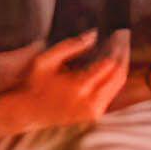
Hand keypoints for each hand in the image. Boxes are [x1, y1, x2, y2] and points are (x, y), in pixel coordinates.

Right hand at [12, 31, 128, 131]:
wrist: (27, 112)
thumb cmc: (34, 84)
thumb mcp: (46, 60)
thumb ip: (70, 46)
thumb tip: (94, 34)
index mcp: (80, 86)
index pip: (111, 64)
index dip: (118, 47)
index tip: (119, 34)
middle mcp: (90, 101)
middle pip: (119, 75)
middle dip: (123, 55)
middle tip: (123, 40)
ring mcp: (93, 110)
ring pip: (118, 85)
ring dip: (120, 66)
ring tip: (119, 50)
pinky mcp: (94, 115)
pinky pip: (111, 93)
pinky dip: (113, 78)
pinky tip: (110, 65)